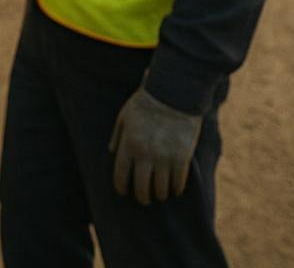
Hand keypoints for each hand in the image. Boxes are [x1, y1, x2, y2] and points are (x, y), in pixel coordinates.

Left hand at [109, 86, 202, 204]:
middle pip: (141, 188)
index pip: (121, 175)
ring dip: (159, 195)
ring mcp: (165, 157)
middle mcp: (145, 154)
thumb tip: (111, 153)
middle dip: (142, 198)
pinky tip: (174, 189)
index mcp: (129, 144)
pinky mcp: (182, 157)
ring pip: (161, 189)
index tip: (123, 192)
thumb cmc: (145, 103)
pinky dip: (176, 189)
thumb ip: (117, 136)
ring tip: (159, 195)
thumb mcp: (124, 116)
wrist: (173, 94)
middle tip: (144, 200)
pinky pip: (178, 182)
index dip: (121, 187)